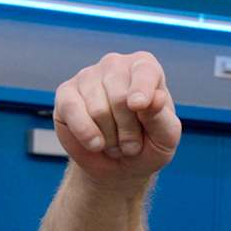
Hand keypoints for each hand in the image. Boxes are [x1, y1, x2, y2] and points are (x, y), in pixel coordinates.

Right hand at [53, 51, 180, 187]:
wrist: (118, 165)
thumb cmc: (147, 145)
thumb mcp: (165, 138)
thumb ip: (162, 118)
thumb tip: (157, 97)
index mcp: (146, 67)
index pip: (145, 72)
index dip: (142, 90)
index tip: (138, 106)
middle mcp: (115, 65)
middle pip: (120, 98)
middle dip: (128, 131)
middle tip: (132, 145)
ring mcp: (88, 76)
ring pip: (98, 110)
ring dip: (110, 138)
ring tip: (116, 143)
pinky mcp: (65, 93)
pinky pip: (72, 111)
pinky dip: (86, 134)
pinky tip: (96, 144)